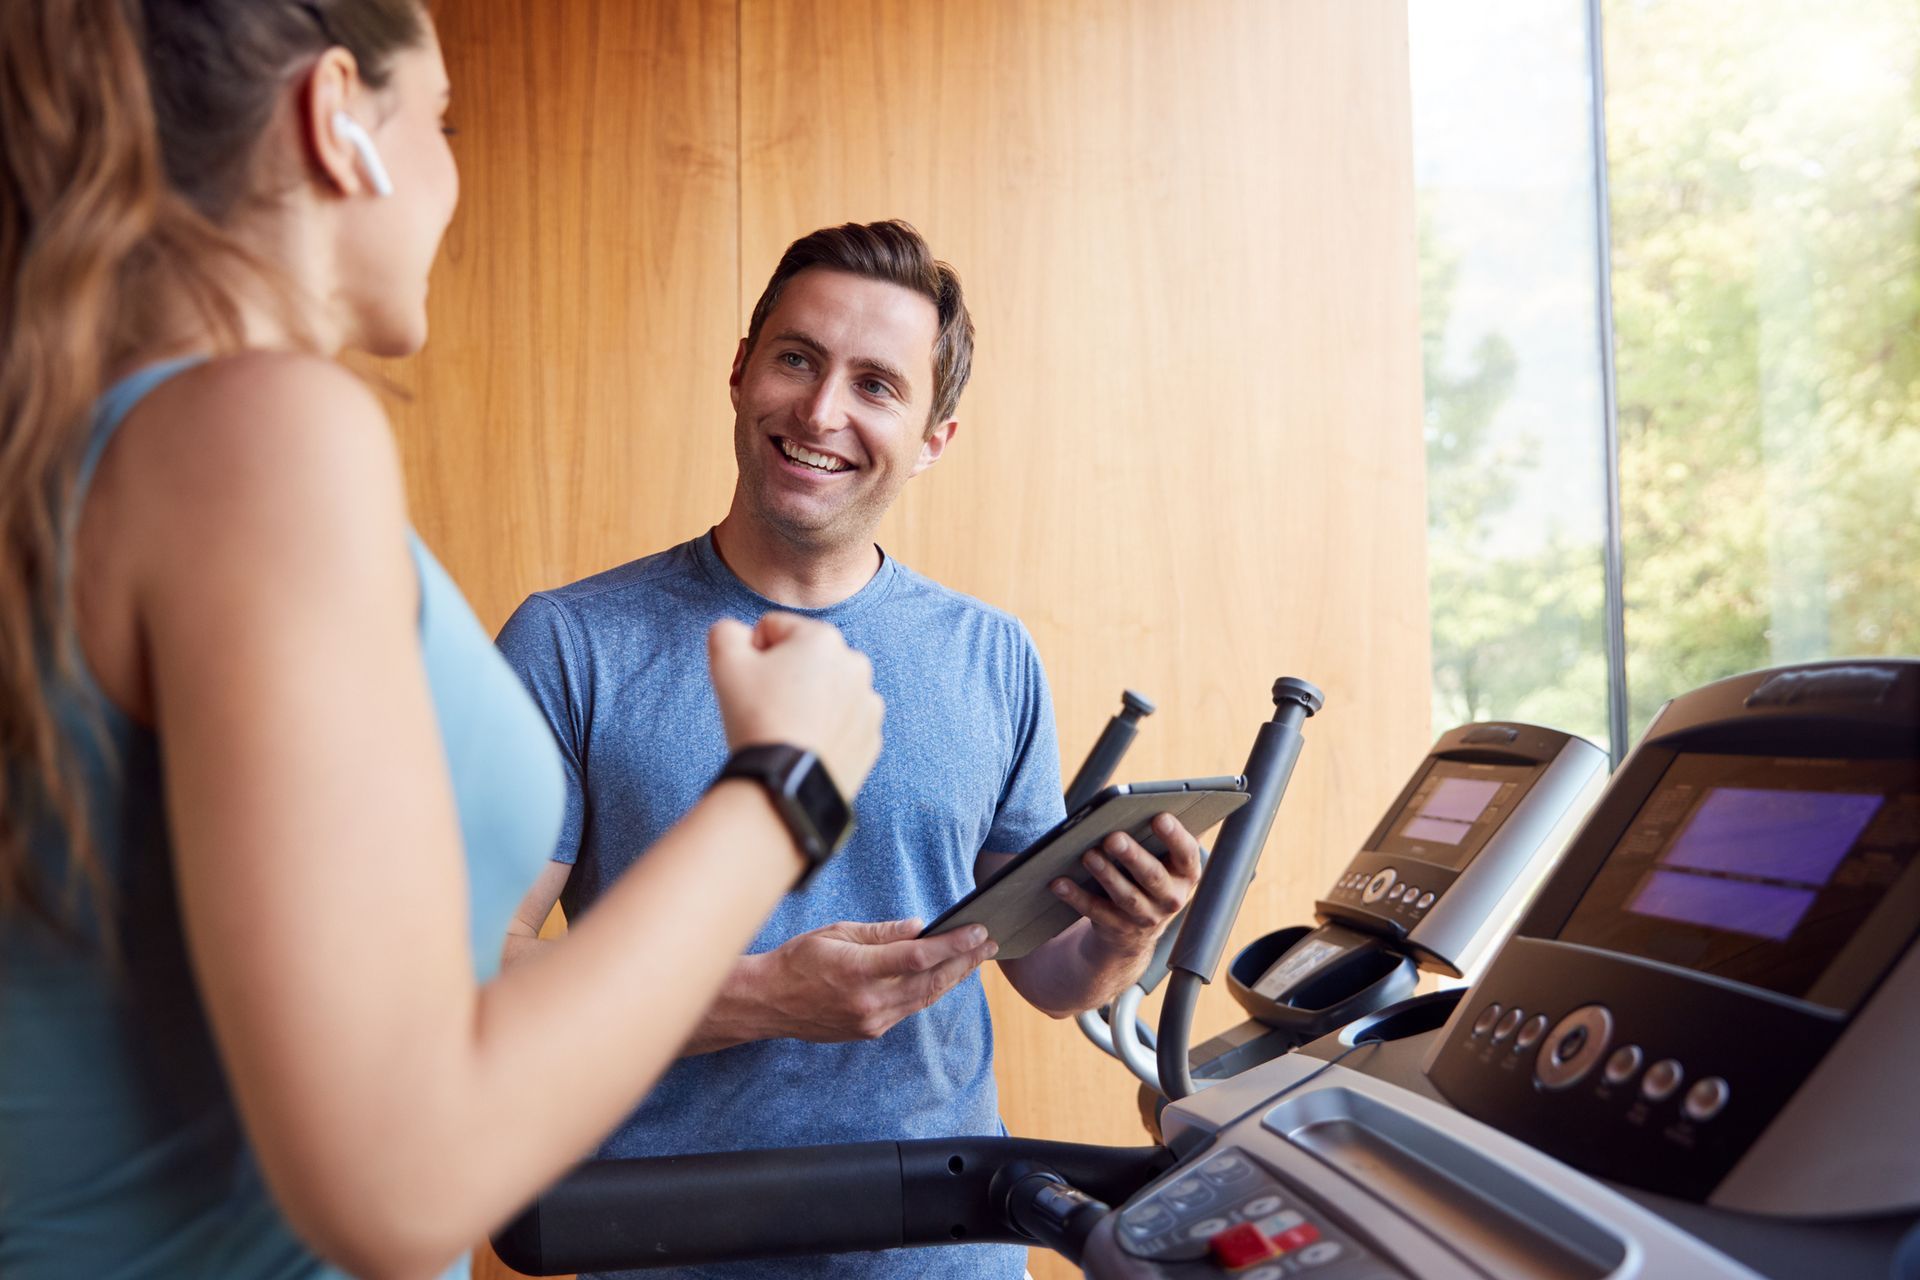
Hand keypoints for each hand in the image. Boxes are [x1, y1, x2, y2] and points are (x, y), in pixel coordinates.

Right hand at [708, 614, 883, 797]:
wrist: (785, 785)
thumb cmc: (757, 719)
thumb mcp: (725, 661)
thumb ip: (727, 631)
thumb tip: (739, 634)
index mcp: (823, 637)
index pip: (774, 629)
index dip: (753, 655)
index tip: (751, 685)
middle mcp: (855, 664)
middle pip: (803, 660)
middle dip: (784, 676)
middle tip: (768, 708)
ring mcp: (868, 703)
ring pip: (824, 691)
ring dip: (807, 702)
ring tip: (788, 729)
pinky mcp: (871, 737)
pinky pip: (840, 723)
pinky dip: (824, 730)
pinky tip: (806, 746)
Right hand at [741, 919, 998, 1041]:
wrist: (769, 1002)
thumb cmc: (798, 960)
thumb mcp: (836, 933)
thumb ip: (881, 933)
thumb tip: (920, 928)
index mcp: (858, 970)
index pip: (918, 956)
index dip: (953, 944)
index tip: (978, 931)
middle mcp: (868, 1001)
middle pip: (930, 981)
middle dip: (965, 961)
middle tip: (990, 944)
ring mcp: (871, 1022)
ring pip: (924, 998)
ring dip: (954, 978)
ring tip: (975, 958)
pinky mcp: (870, 1032)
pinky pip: (908, 1009)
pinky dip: (929, 991)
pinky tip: (943, 976)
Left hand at [1049, 813, 1200, 957]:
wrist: (1138, 931)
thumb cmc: (1148, 875)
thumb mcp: (1163, 860)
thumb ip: (1159, 837)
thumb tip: (1143, 804)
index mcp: (1185, 873)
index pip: (1187, 853)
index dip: (1175, 836)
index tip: (1159, 817)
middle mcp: (1171, 898)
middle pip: (1153, 876)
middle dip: (1133, 856)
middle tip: (1113, 837)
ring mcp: (1145, 917)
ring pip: (1125, 896)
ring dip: (1105, 875)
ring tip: (1087, 855)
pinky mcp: (1118, 928)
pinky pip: (1095, 911)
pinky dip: (1076, 897)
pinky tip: (1059, 882)